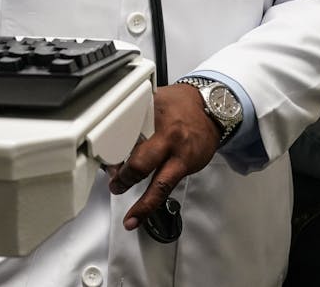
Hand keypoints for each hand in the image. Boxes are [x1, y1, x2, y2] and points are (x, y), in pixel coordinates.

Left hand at [107, 83, 219, 230]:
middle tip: (115, 185)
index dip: (115, 150)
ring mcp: (181, 157)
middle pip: (143, 164)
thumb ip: (137, 118)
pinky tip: (144, 209)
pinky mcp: (188, 168)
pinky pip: (169, 187)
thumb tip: (112, 137)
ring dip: (144, 204)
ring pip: (160, 186)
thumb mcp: (156, 101)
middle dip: (125, 177)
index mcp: (157, 119)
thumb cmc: (182, 104)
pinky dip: (155, 199)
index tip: (105, 160)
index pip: (130, 136)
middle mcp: (171, 140)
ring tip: (131, 218)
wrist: (214, 110)